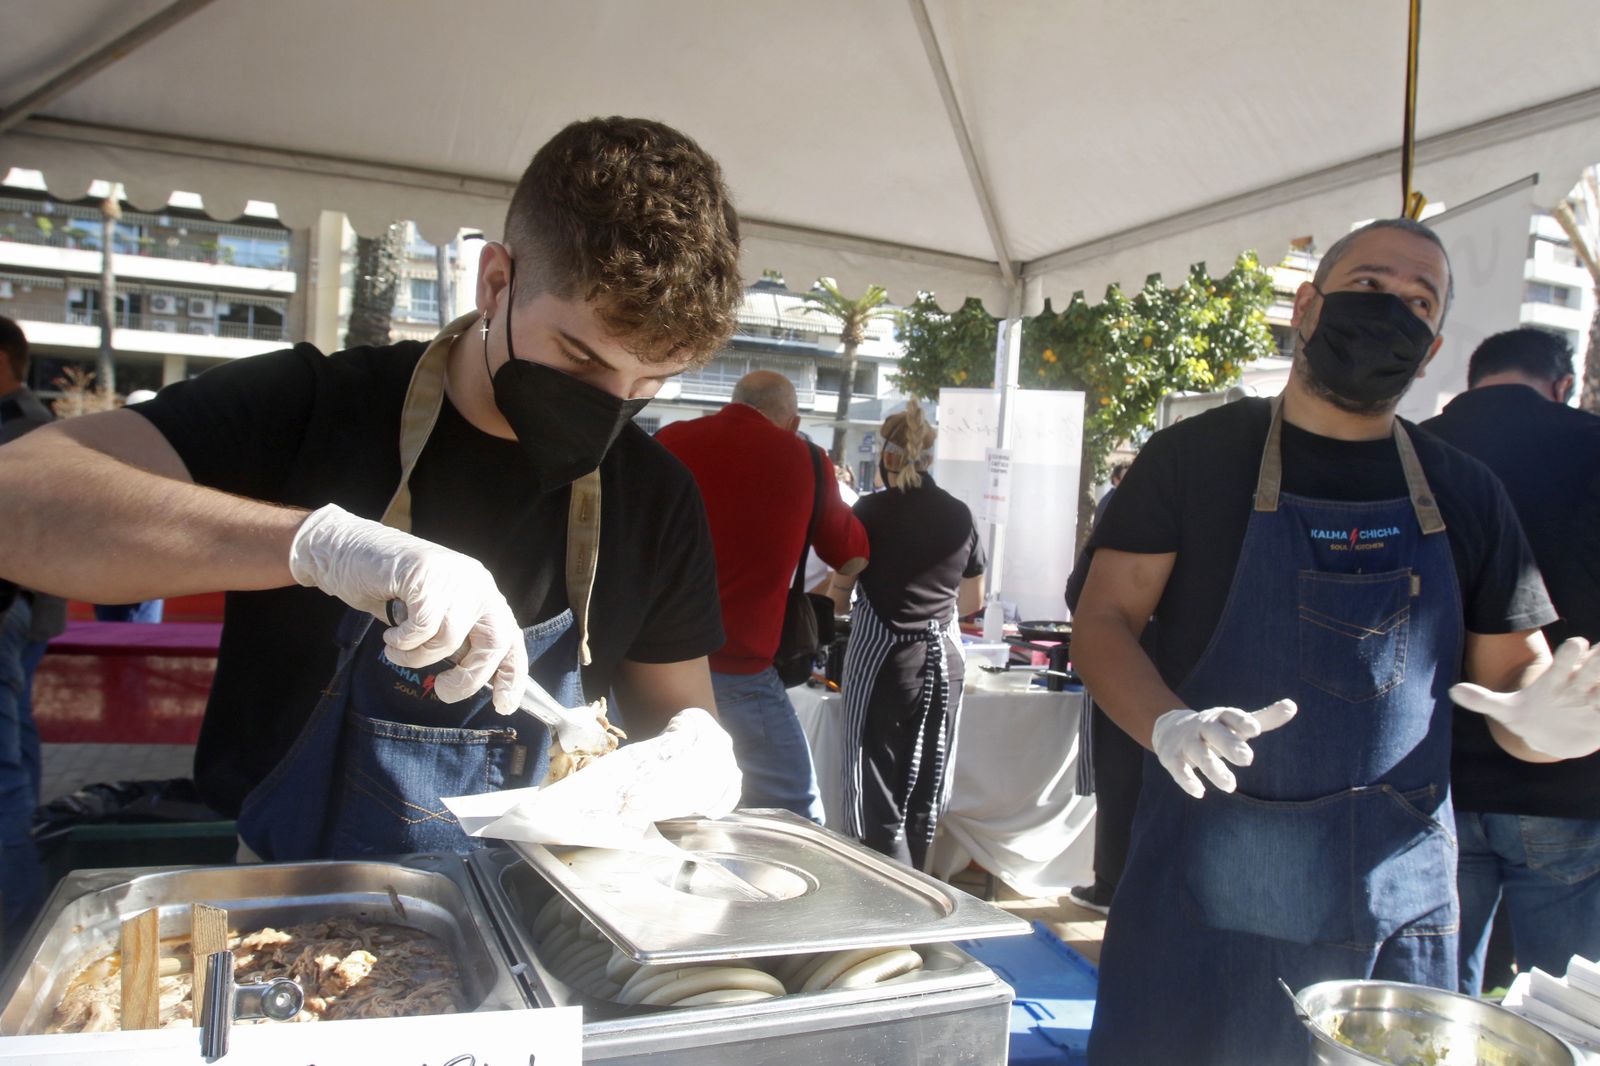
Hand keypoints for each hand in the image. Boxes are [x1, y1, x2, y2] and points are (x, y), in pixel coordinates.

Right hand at [288, 504, 527, 713]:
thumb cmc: (387, 591)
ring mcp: (453, 575)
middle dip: (469, 677)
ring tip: (398, 652)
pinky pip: (423, 626)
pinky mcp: (425, 572)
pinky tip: (391, 635)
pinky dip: (404, 641)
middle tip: (443, 691)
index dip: (512, 675)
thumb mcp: (432, 620)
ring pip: (450, 638)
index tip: (503, 705)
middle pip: (494, 641)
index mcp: (482, 594)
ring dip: (419, 657)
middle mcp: (476, 582)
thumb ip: (455, 641)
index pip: (511, 638)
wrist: (344, 552)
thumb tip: (474, 681)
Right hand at [1151, 699, 1297, 797]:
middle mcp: (1202, 727)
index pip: (1231, 716)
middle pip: (1215, 733)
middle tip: (1247, 759)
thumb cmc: (1215, 729)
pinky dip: (1187, 780)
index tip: (1255, 729)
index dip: (1241, 722)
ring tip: (1231, 786)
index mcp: (1220, 718)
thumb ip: (1264, 718)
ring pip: (1199, 754)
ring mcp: (1186, 742)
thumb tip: (1292, 706)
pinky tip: (1199, 792)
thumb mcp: (1236, 723)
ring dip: (1213, 769)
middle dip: (1229, 745)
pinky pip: (1178, 769)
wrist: (1169, 728)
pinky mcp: (1171, 757)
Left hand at [1451, 637, 1599, 758]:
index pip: (1565, 662)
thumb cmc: (1528, 714)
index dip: (1571, 654)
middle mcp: (1580, 685)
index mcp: (1557, 679)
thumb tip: (1452, 691)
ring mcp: (1594, 702)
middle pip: (1594, 669)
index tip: (1577, 643)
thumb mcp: (1505, 710)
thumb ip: (1483, 700)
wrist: (1548, 734)